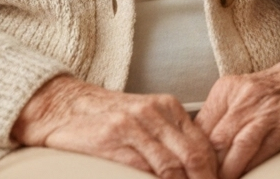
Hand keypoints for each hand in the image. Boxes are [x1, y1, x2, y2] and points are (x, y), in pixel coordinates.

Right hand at [12, 75, 217, 178]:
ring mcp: (137, 123)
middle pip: (194, 156)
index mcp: (169, 108)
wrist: (67, 108)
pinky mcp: (115, 135)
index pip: (203, 145)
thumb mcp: (145, 122)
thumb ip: (169, 140)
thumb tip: (196, 170)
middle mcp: (157, 112)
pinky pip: (144, 168)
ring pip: (172, 165)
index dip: (213, 174)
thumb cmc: (108, 120)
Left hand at [195, 48, 279, 178]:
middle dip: (201, 168)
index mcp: (226, 89)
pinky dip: (242, 169)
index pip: (197, 128)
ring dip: (219, 173)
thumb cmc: (273, 94)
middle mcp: (241, 97)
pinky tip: (237, 178)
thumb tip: (194, 150)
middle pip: (210, 141)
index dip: (190, 156)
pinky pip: (254, 152)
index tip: (186, 172)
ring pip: (228, 148)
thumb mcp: (241, 97)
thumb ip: (219, 119)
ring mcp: (262, 110)